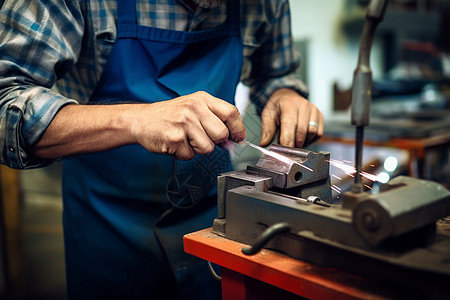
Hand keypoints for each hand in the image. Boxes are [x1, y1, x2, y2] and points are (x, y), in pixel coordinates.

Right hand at [129, 91, 245, 159]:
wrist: (141, 120)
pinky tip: (175, 143)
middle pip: (221, 134)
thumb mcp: (193, 107)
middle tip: (201, 137)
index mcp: (201, 99)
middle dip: (215, 142)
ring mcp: (184, 123)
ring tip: (185, 139)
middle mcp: (194, 108)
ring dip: (197, 149)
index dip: (238, 128)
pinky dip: (183, 154)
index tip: (238, 138)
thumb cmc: (169, 115)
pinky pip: (190, 155)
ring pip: (207, 148)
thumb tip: (233, 138)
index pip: (231, 112)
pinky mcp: (175, 138)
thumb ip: (213, 118)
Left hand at [260, 88, 322, 147]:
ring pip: (312, 133)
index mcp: (289, 104)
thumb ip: (267, 129)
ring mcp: (313, 110)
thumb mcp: (268, 115)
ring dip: (303, 141)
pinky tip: (302, 137)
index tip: (285, 149)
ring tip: (294, 139)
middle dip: (294, 142)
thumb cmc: (278, 108)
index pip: (290, 124)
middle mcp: (303, 105)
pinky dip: (310, 139)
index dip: (287, 138)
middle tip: (287, 146)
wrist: (288, 97)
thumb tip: (264, 143)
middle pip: (302, 130)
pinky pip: (318, 133)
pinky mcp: (320, 116)